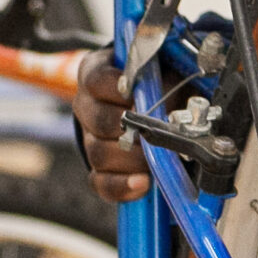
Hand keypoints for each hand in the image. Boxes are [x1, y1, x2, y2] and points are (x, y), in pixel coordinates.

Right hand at [73, 46, 151, 203]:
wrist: (154, 103)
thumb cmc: (158, 81)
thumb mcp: (163, 72)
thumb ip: (163, 82)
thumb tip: (170, 105)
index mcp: (95, 74)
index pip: (95, 79)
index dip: (116, 88)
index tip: (136, 94)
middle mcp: (86, 106)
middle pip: (98, 121)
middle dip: (129, 128)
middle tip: (153, 130)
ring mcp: (89, 139)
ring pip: (100, 153)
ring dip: (132, 158)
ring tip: (156, 157)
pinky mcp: (97, 168)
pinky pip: (101, 182)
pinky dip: (123, 185)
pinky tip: (143, 183)